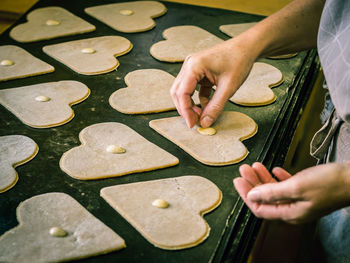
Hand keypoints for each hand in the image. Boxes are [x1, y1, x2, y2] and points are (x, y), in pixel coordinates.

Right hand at [170, 38, 257, 127]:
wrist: (247, 47)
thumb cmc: (239, 61)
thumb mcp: (228, 88)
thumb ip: (215, 107)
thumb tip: (205, 123)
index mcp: (194, 66)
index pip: (182, 93)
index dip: (186, 111)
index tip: (192, 124)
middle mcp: (189, 65)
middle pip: (178, 92)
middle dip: (185, 109)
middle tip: (195, 122)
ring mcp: (193, 67)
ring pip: (184, 91)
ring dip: (191, 104)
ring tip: (201, 115)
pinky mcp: (199, 71)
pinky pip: (193, 89)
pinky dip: (198, 99)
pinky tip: (207, 106)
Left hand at [233, 162, 349, 223]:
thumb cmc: (329, 183)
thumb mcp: (296, 187)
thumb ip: (272, 192)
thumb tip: (252, 196)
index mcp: (290, 213)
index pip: (259, 208)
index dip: (246, 195)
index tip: (238, 180)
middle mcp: (293, 210)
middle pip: (265, 198)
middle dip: (253, 183)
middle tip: (244, 169)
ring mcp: (300, 200)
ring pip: (275, 190)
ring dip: (263, 178)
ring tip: (255, 165)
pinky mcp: (307, 191)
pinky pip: (287, 186)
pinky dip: (278, 177)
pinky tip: (274, 169)